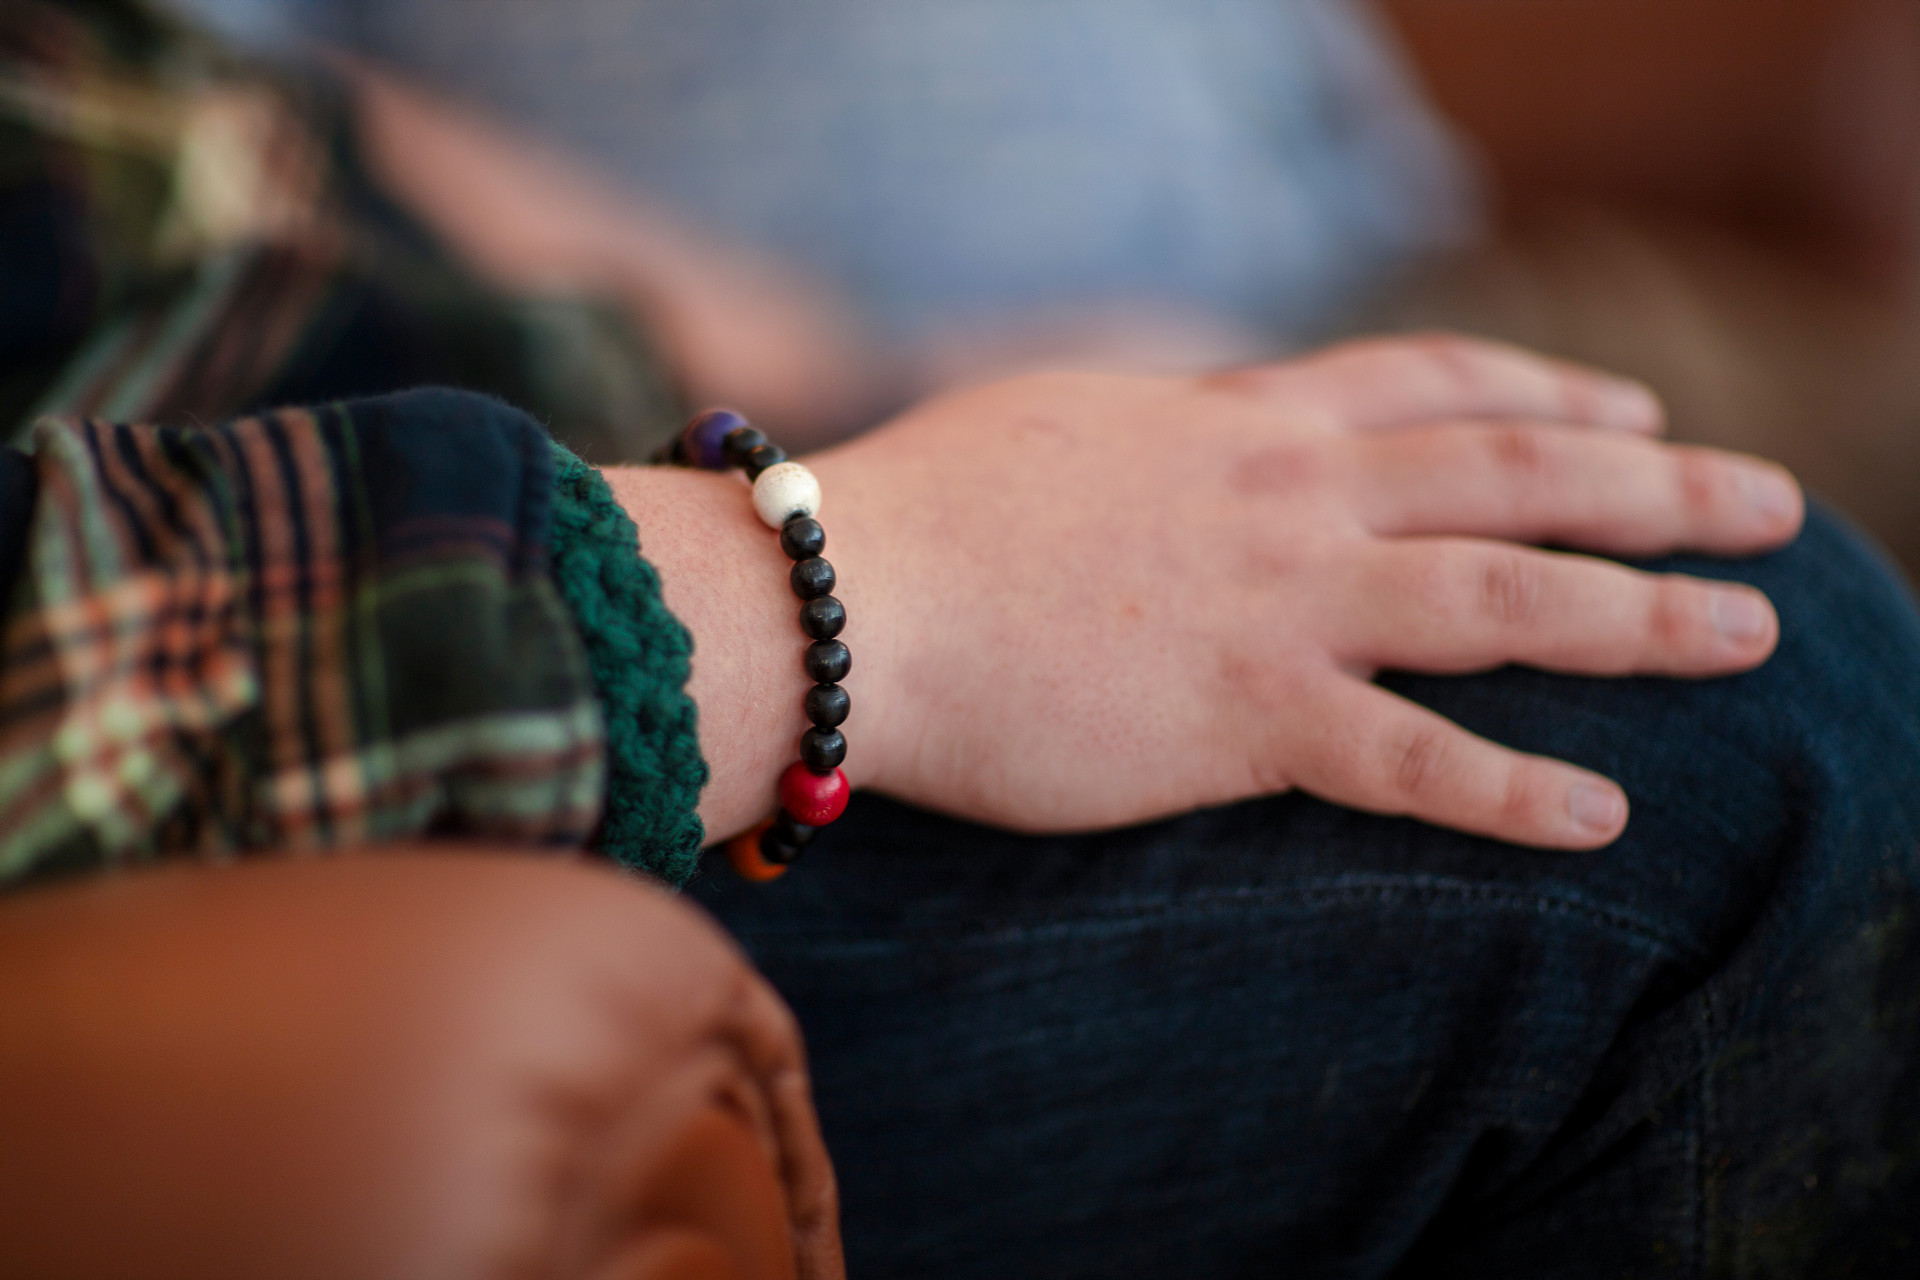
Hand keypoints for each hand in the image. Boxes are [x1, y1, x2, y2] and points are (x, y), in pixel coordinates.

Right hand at [798, 335, 1802, 848]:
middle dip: (1656, 482)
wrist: (847, 596)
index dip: (1549, 390)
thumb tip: (1179, 438)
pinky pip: (1405, 757)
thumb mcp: (1064, 426)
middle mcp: (1286, 497)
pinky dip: (1510, 789)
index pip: (1432, 386)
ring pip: (1502, 594)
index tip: (1630, 404)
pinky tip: (1601, 814)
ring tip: (1750, 633)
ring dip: (1639, 614)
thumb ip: (1158, 433)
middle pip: (1514, 471)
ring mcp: (1276, 602)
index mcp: (1241, 423)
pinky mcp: (1240, 717)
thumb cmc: (926, 516)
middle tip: (1770, 504)